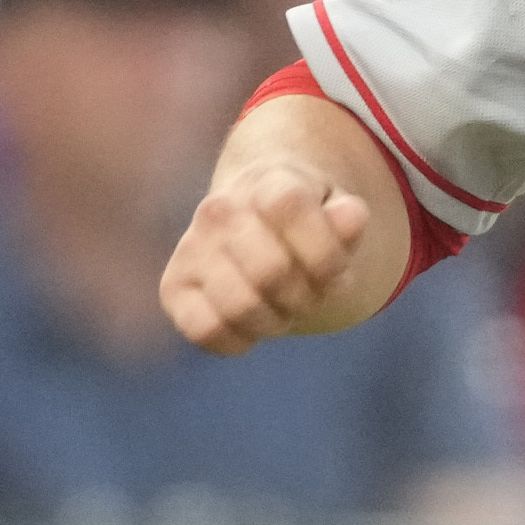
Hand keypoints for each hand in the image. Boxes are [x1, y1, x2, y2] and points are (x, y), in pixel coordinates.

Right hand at [162, 155, 386, 353]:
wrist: (253, 220)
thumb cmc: (304, 223)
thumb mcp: (334, 210)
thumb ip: (348, 218)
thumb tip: (351, 218)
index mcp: (265, 184)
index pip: (292, 210)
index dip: (327, 255)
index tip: (336, 270)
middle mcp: (220, 210)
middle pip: (271, 271)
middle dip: (304, 297)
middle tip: (307, 295)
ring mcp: (191, 248)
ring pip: (239, 305)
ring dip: (274, 321)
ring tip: (280, 309)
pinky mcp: (173, 287)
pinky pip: (203, 330)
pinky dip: (237, 341)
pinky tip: (250, 327)